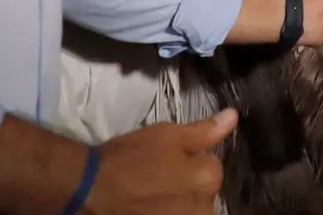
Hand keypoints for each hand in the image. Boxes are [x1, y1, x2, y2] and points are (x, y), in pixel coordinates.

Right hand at [86, 109, 235, 214]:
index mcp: (207, 180)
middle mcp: (201, 208)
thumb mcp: (167, 135)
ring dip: (177, 203)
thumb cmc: (129, 159)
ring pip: (189, 209)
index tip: (171, 160)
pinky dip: (165, 211)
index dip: (192, 161)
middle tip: (158, 180)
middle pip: (203, 193)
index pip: (212, 168)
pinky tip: (146, 207)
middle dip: (188, 186)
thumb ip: (204, 131)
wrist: (88, 191)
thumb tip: (233, 117)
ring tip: (151, 196)